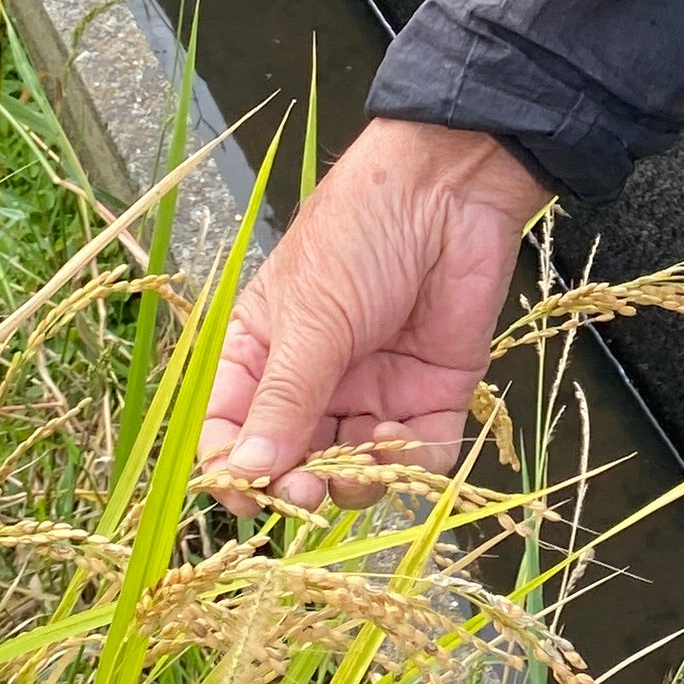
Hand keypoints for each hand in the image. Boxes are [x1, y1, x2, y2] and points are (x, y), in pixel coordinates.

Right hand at [198, 120, 550, 510]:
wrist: (452, 188)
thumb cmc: (361, 231)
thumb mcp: (311, 315)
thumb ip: (284, 398)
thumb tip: (246, 473)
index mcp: (262, 350)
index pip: (231, 425)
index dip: (232, 466)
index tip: (243, 495)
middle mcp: (314, 378)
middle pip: (293, 459)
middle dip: (296, 484)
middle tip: (302, 493)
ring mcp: (373, 388)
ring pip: (354, 470)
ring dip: (353, 481)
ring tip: (358, 463)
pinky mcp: (431, 392)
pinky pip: (417, 454)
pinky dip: (407, 463)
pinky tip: (396, 435)